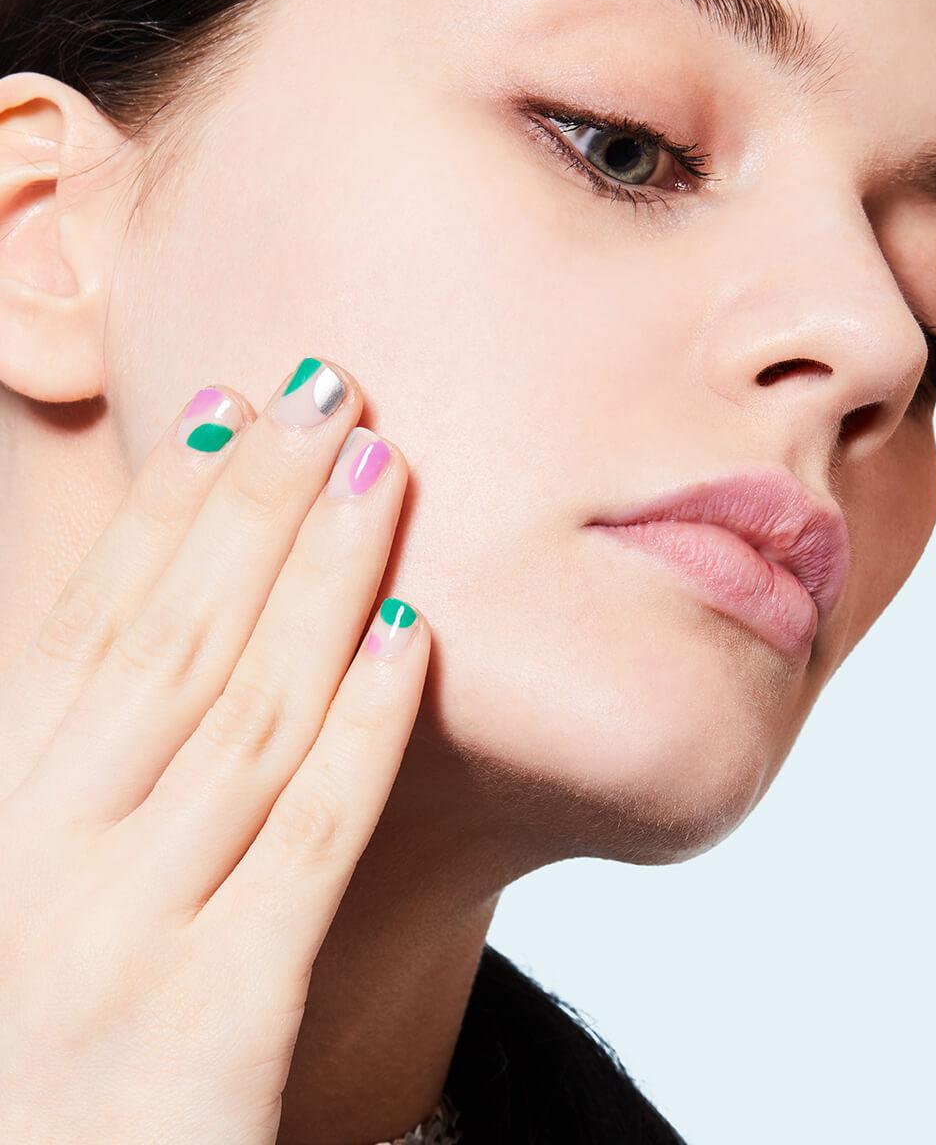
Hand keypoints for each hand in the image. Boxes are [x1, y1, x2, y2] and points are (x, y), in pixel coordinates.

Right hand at [0, 358, 428, 1141]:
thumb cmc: (39, 1030)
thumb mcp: (31, 874)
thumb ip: (74, 752)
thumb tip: (149, 616)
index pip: (87, 624)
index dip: (164, 508)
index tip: (231, 407)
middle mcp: (43, 860)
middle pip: (173, 640)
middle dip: (257, 500)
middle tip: (328, 387)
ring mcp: (126, 938)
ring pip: (247, 713)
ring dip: (324, 575)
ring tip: (382, 464)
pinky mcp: (214, 1027)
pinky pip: (308, 841)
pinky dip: (364, 727)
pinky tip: (415, 634)